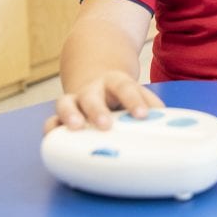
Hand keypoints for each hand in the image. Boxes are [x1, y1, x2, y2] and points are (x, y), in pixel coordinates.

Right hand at [43, 71, 163, 133]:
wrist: (96, 77)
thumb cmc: (120, 92)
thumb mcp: (135, 91)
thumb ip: (149, 102)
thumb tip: (165, 119)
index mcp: (115, 82)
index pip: (125, 88)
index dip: (134, 101)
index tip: (143, 116)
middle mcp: (91, 89)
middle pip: (92, 96)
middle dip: (98, 111)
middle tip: (106, 125)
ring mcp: (73, 100)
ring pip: (65, 103)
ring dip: (69, 115)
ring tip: (75, 128)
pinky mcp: (59, 115)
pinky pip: (51, 120)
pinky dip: (51, 128)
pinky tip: (54, 139)